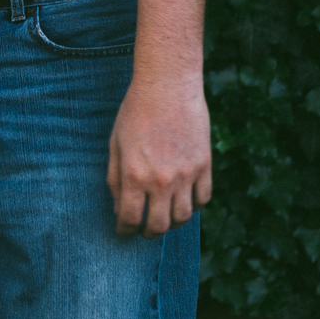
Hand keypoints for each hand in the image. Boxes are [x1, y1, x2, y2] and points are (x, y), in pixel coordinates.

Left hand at [107, 72, 211, 236]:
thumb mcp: (116, 143)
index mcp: (134, 175)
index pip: (130, 219)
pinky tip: (183, 200)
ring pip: (183, 217)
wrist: (168, 85)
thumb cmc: (135, 111)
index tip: (124, 230)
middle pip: (159, 226)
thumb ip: (115, 179)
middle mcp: (161, 180)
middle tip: (144, 230)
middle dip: (148, 233)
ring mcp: (186, 174)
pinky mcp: (204, 165)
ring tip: (164, 216)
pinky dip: (193, 206)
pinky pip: (202, 199)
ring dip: (172, 222)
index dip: (125, 230)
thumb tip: (119, 208)